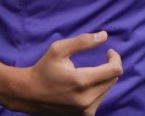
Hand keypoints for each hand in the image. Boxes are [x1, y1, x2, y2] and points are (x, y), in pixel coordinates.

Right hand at [6, 31, 122, 115]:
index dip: (115, 58)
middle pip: (113, 79)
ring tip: (88, 73)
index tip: (108, 52)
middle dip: (109, 67)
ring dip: (103, 78)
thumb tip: (104, 36)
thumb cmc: (44, 69)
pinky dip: (98, 89)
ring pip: (108, 89)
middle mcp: (87, 99)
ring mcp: (86, 110)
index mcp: (82, 81)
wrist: (29, 94)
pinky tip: (86, 85)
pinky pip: (100, 99)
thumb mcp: (59, 49)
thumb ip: (83, 41)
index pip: (114, 70)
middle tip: (99, 60)